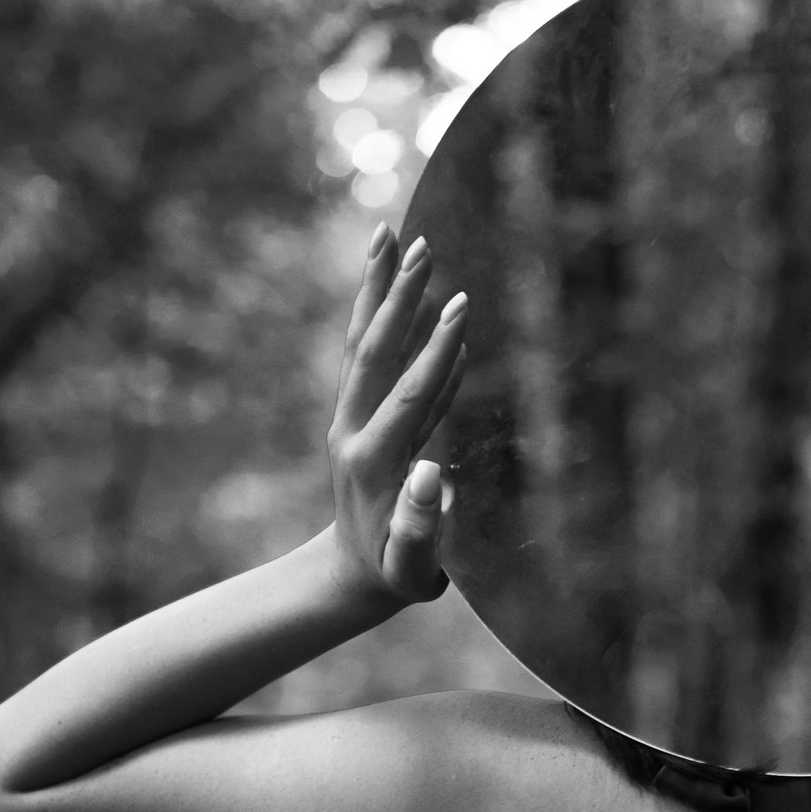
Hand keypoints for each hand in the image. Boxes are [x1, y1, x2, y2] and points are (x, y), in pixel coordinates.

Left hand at [326, 224, 468, 604]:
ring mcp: (348, 418)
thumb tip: (434, 474)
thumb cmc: (395, 576)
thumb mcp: (412, 567)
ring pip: (362, 342)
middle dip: (399, 297)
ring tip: (391, 234)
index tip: (462, 304)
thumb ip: (421, 527)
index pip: (409, 393)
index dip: (437, 350)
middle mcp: (352, 429)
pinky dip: (379, 313)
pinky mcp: (354, 415)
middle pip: (375, 351)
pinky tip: (399, 284)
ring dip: (377, 288)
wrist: (348, 577)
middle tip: (422, 244)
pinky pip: (366, 354)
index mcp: (372, 461)